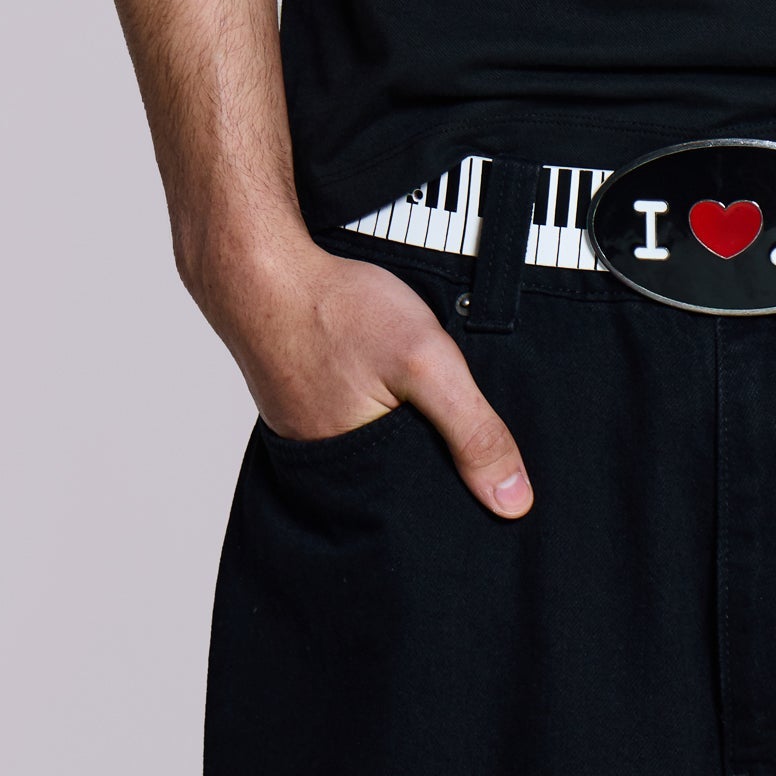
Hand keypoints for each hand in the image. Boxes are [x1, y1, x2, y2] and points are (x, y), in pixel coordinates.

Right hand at [198, 229, 533, 517]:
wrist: (261, 266)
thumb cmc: (335, 310)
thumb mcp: (426, 362)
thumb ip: (473, 431)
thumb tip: (515, 503)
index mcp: (358, 477)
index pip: (424, 508)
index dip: (461, 491)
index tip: (491, 476)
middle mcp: (327, 468)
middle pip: (403, 477)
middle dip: (433, 455)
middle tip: (451, 415)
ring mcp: (309, 432)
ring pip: (378, 443)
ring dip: (403, 422)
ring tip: (415, 389)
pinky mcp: (302, 401)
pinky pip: (352, 414)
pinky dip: (374, 398)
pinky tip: (383, 373)